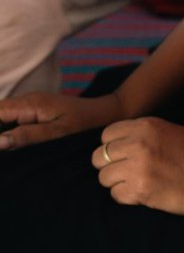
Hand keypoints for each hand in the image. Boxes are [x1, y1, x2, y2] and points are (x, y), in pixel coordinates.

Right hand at [0, 91, 122, 149]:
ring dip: (1, 130)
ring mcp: (31, 106)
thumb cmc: (84, 125)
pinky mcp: (35, 112)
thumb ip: (28, 136)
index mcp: (31, 103)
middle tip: (3, 152)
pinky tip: (9, 145)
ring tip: (6, 151)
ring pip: (3, 116)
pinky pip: (13, 119)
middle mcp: (28, 101)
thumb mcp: (57, 134)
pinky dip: (7, 131)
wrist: (105, 114)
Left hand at [92, 117, 183, 214]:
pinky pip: (116, 195)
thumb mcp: (169, 130)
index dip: (112, 146)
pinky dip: (125, 196)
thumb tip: (119, 146)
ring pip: (104, 178)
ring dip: (116, 182)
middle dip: (109, 165)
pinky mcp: (141, 190)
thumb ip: (143, 135)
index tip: (123, 153)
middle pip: (99, 157)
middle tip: (125, 171)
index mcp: (146, 126)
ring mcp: (138, 168)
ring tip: (134, 183)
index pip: (106, 135)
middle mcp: (138, 144)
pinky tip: (141, 193)